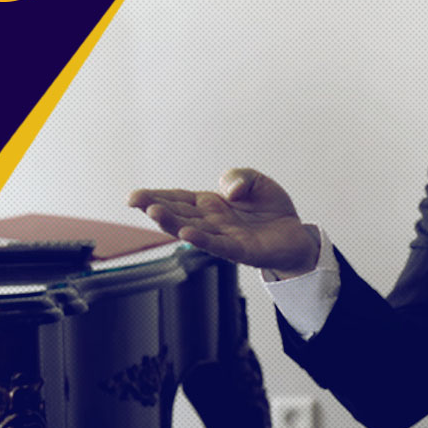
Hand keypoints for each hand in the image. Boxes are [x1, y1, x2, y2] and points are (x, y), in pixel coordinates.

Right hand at [128, 168, 319, 275]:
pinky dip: (203, 240)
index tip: (133, 197)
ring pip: (193, 229)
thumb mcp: (256, 181)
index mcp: (210, 204)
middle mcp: (211, 221)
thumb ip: (239, 177)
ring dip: (173, 223)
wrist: (295, 234)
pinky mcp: (240, 250)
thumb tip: (227, 191)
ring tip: (155, 212)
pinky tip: (188, 234)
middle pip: (179, 213)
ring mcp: (223, 236)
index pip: (178, 198)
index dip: (155, 196)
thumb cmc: (270, 209)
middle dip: (156, 206)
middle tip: (136, 200)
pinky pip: (218, 245)